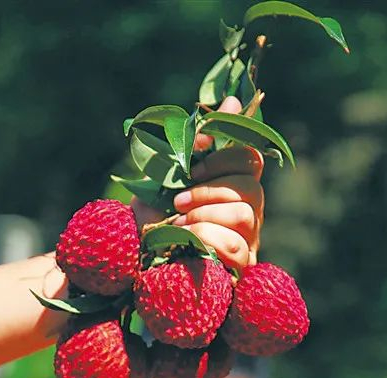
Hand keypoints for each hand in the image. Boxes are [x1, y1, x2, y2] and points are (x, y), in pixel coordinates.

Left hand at [132, 97, 263, 270]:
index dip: (225, 156)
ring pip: (245, 215)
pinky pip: (235, 246)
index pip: (251, 159)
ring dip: (204, 213)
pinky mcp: (239, 268)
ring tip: (178, 222)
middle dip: (210, 189)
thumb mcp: (168, 170)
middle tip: (178, 200)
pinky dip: (206, 237)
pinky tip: (185, 240)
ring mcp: (247, 242)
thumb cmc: (152, 214)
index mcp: (233, 185)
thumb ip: (199, 140)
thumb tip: (235, 101)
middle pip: (252, 187)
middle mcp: (247, 212)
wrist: (134, 255)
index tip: (192, 165)